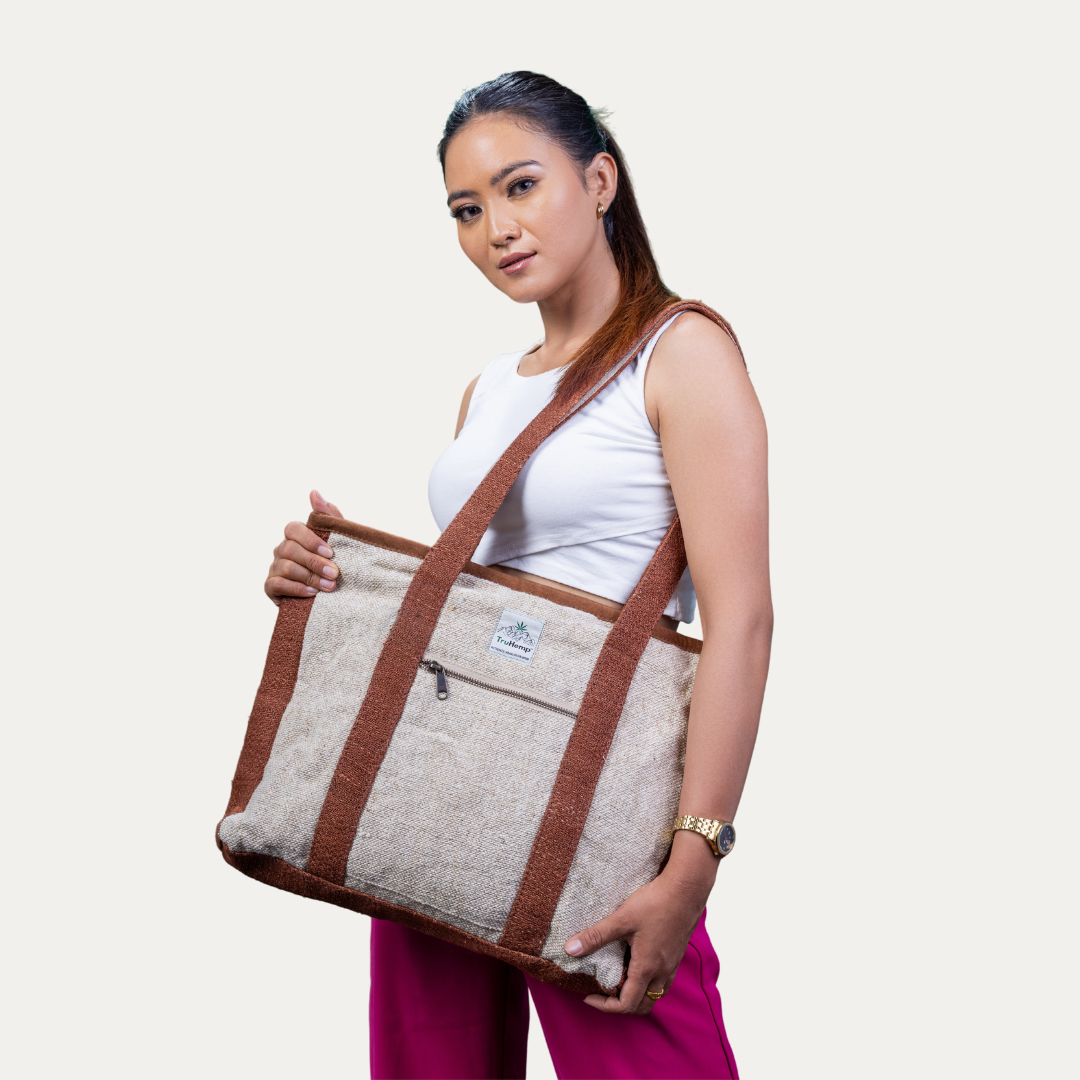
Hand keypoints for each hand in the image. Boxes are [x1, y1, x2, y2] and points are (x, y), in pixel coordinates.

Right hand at [264, 490, 342, 605]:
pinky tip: (312, 593)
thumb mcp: (338, 540)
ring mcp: (274, 567)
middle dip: (314, 562)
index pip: (293, 528)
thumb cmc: (335, 563)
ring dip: (310, 577)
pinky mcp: (270, 587)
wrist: (333, 595)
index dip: (310, 540)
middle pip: (290, 549)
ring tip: (329, 586)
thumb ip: (328, 517)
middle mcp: (282, 549)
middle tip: (335, 573)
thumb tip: (314, 492)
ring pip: (286, 567)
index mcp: (295, 536)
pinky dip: (296, 588)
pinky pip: (277, 584)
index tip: (331, 552)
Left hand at [564, 831, 718, 1014]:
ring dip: (636, 995)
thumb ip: (596, 936)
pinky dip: (647, 982)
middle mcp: (662, 972)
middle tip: (602, 992)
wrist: (686, 889)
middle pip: (642, 1006)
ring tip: (618, 978)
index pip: (626, 1005)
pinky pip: (662, 980)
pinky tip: (636, 962)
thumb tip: (570, 950)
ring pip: (655, 994)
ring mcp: (672, 964)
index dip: (604, 1006)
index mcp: (647, 968)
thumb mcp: (622, 918)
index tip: (588, 995)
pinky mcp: (676, 954)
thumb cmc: (655, 903)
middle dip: (620, 1005)